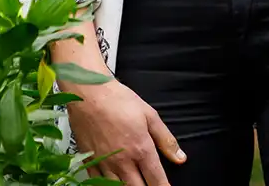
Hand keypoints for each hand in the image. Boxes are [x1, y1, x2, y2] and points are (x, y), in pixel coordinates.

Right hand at [69, 77, 185, 184]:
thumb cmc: (117, 99)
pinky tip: (112, 182)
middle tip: (149, 184)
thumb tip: (180, 158)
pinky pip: (98, 184)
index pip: (157, 182)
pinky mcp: (89, 162)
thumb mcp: (149, 114)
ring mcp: (105, 164)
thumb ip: (166, 139)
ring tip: (132, 182)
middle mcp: (124, 162)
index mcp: (141, 150)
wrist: (88, 91)